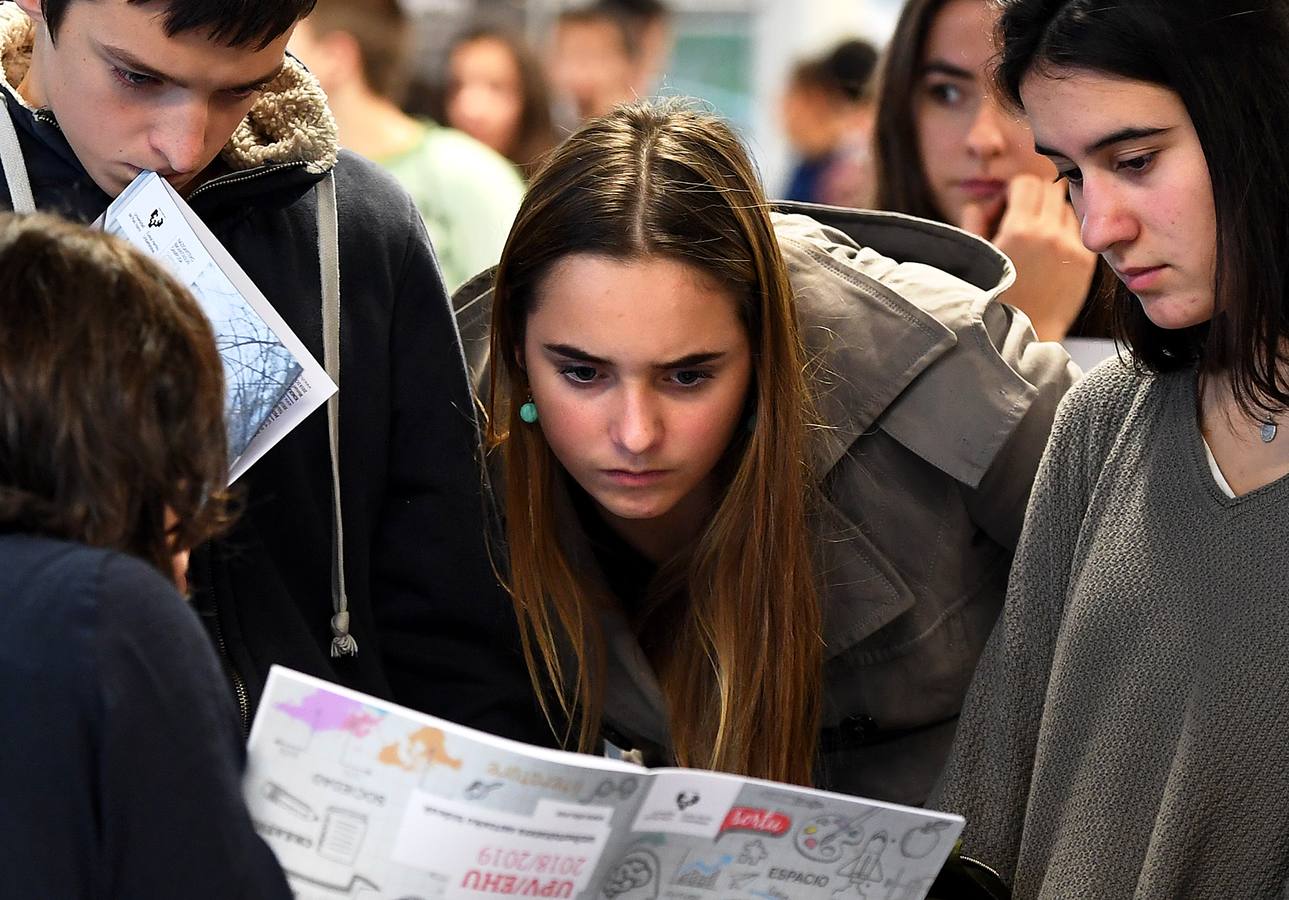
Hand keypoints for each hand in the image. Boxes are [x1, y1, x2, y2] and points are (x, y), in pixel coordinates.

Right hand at [962, 175, 1097, 340]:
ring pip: (1067, 207)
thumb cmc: (991, 299)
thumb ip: (975, 217)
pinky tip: (1051, 253)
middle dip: (1032, 198)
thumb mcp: (974, 254)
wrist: (1022, 336)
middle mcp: (1050, 234)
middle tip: (1020, 219)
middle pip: (1049, 188)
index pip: (1026, 182)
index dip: (1011, 191)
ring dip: (1051, 214)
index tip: (1004, 208)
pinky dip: (1065, 233)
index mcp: (1020, 229)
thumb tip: (986, 201)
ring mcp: (1073, 247)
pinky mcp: (1087, 261)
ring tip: (1036, 239)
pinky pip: (1079, 230)